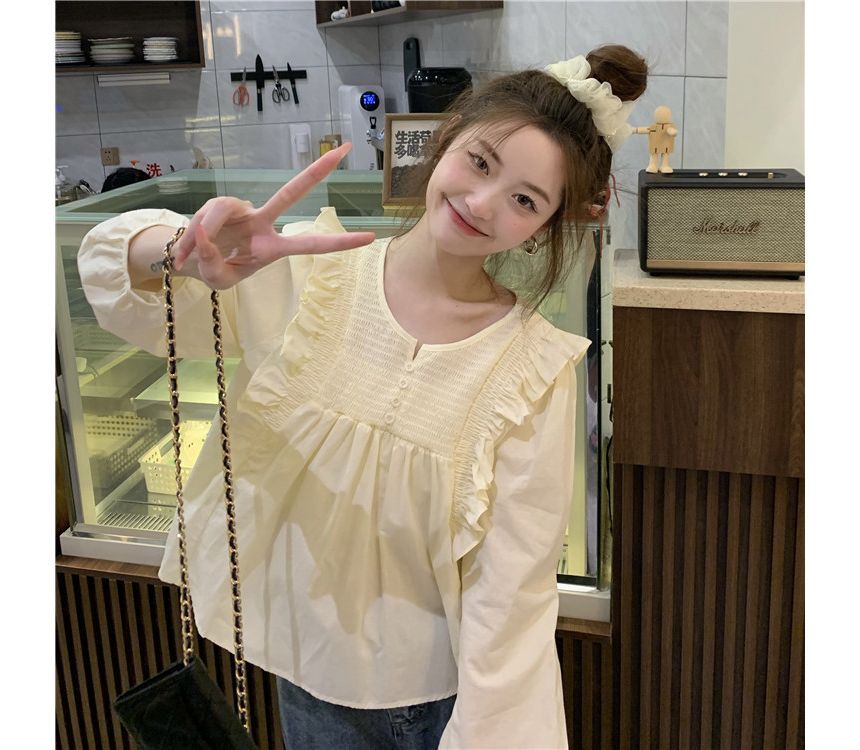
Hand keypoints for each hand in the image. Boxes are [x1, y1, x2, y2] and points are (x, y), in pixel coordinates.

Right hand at [172, 142, 375, 289]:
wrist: (192, 259)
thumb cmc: (215, 270)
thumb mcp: (217, 279)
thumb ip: (213, 262)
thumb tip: (207, 233)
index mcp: (273, 248)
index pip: (311, 244)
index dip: (339, 242)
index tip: (370, 237)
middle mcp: (264, 223)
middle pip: (292, 191)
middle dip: (317, 170)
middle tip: (344, 149)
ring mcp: (244, 210)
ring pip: (223, 212)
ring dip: (203, 235)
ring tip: (189, 256)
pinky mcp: (223, 203)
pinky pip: (209, 214)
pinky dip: (194, 233)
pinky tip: (185, 249)